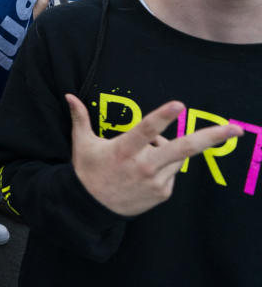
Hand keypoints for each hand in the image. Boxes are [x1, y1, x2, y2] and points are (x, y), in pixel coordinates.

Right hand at [66, 94, 241, 216]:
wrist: (90, 208)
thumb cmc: (87, 170)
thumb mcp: (82, 144)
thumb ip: (80, 118)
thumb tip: (68, 96)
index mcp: (123, 150)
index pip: (145, 130)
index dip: (162, 117)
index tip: (179, 104)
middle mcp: (143, 166)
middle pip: (183, 148)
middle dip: (211, 138)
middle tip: (235, 130)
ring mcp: (156, 181)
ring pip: (176, 156)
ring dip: (167, 149)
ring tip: (142, 155)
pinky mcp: (163, 192)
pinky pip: (172, 171)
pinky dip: (163, 166)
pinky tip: (143, 172)